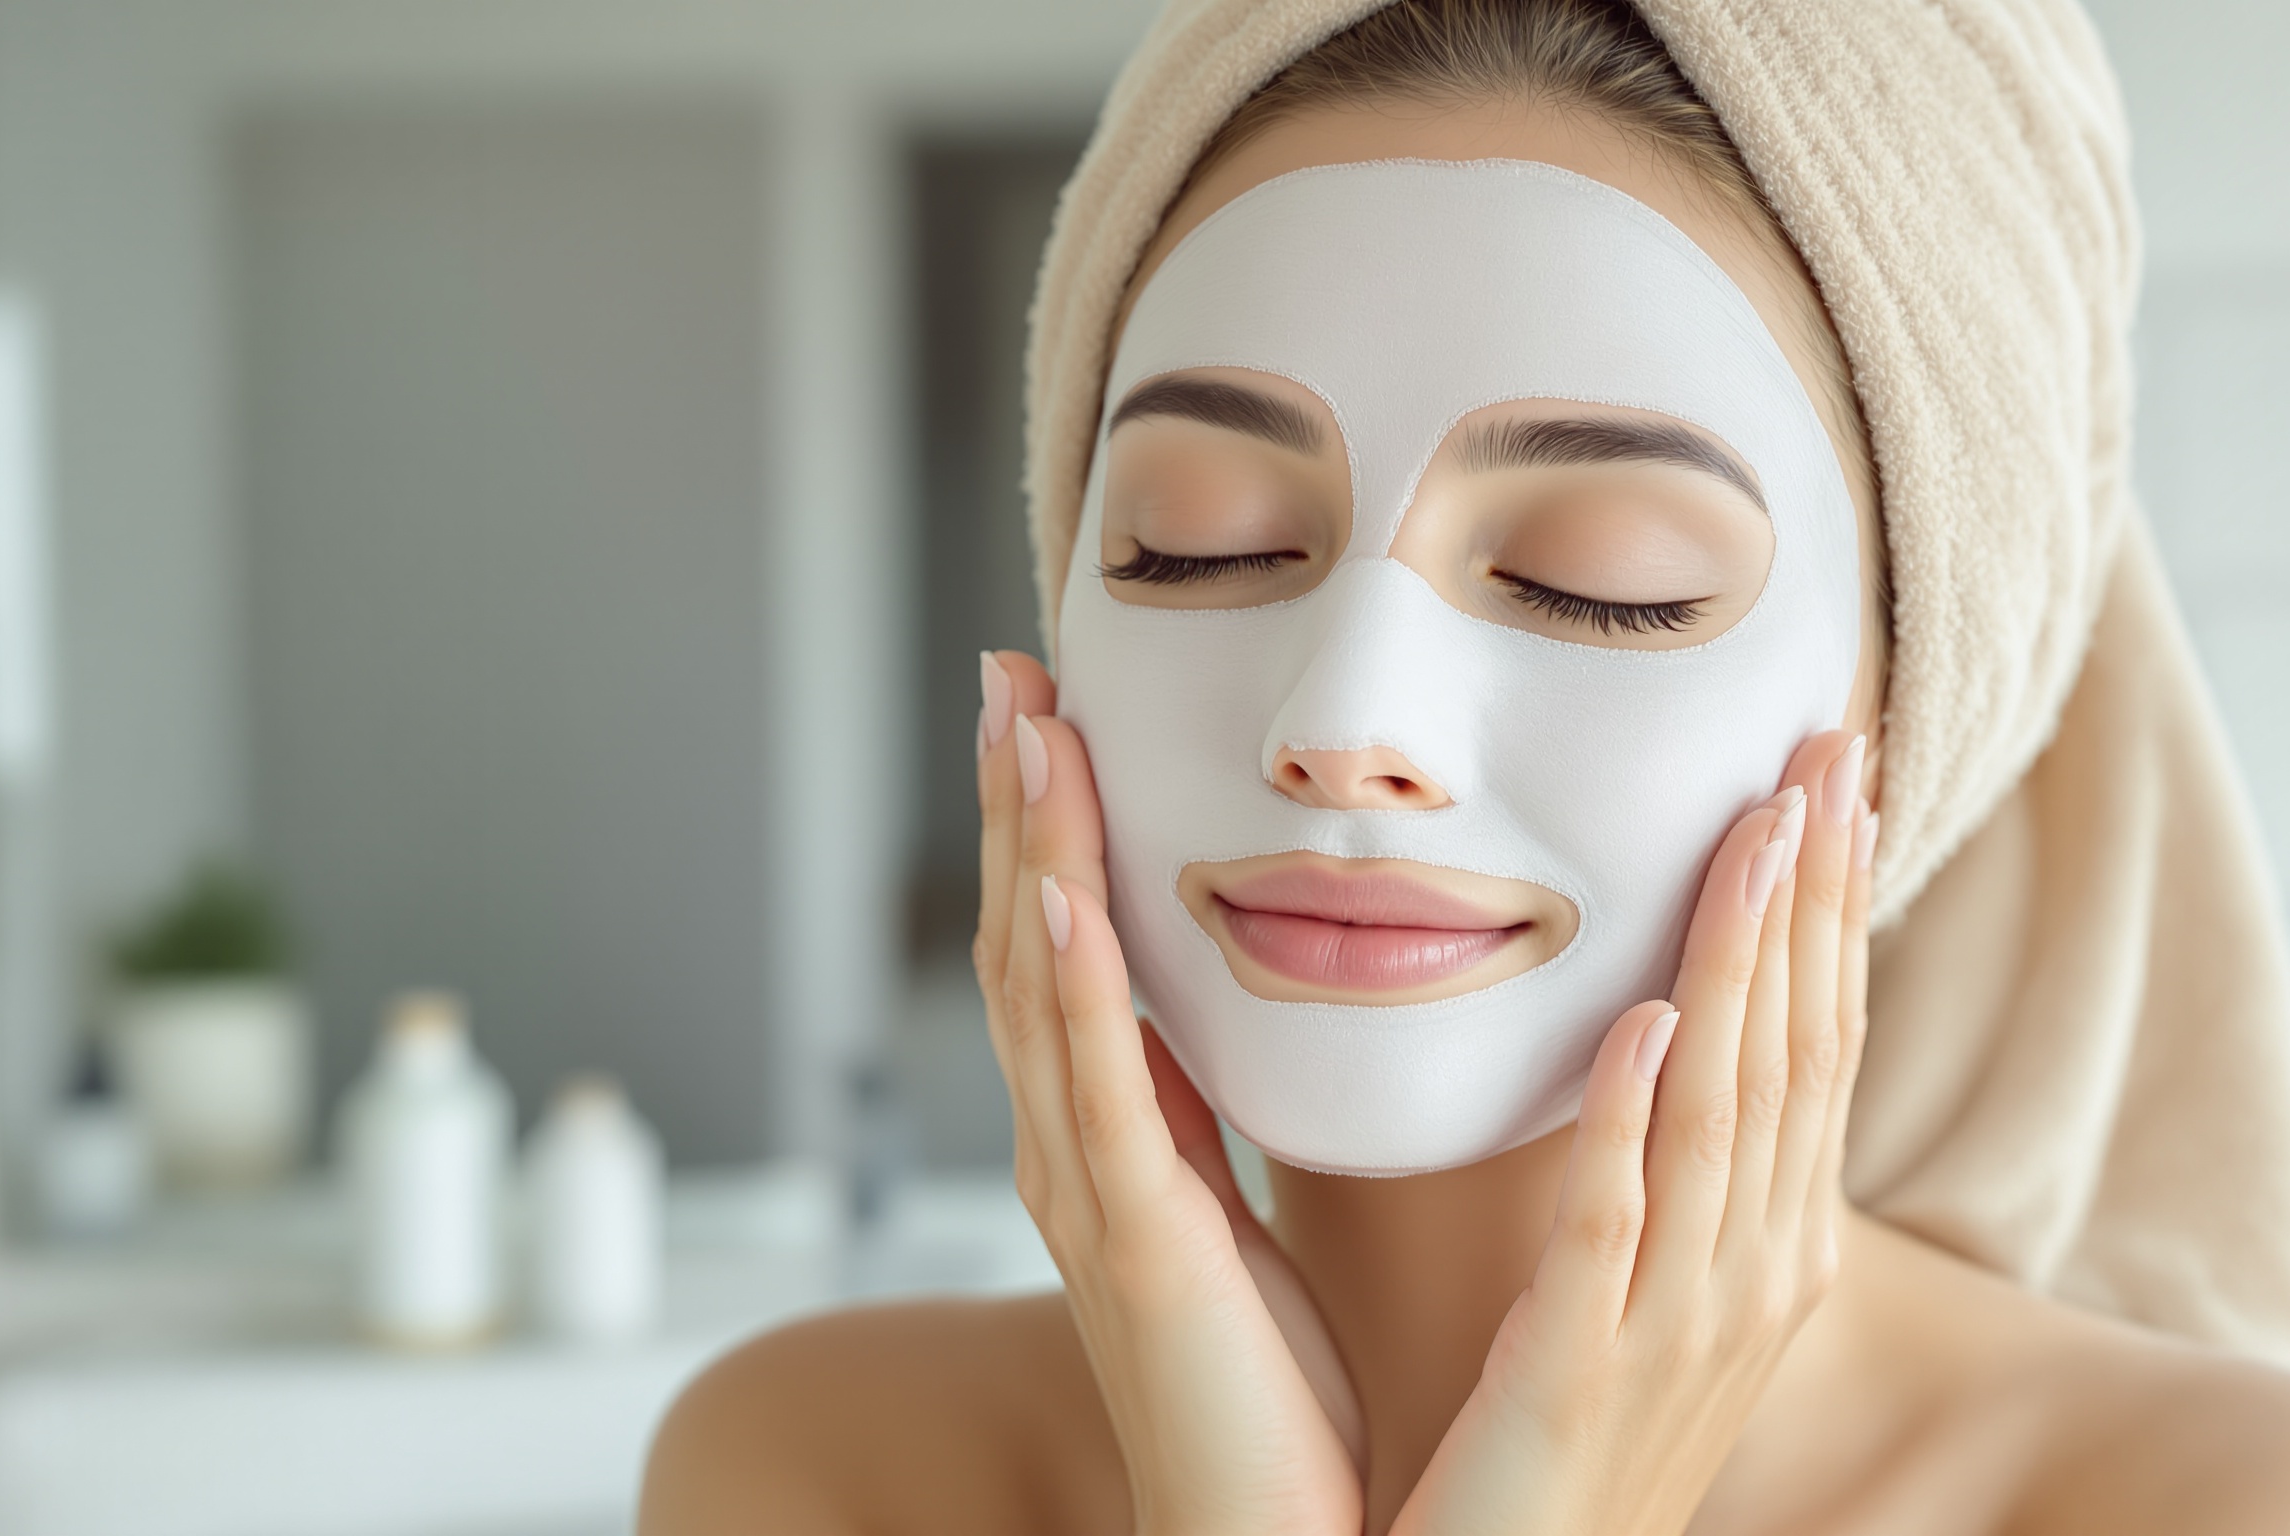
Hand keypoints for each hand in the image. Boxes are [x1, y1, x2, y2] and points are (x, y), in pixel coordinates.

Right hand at [974, 651, 1364, 1535]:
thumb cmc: (1271, 1399)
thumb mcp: (1241, 1220)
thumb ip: (1217, 1120)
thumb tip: (1228, 1020)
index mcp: (1109, 1144)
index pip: (1066, 953)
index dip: (1053, 830)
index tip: (1058, 713)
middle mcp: (1071, 1155)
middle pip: (1027, 945)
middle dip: (1021, 805)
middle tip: (1017, 675)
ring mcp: (1086, 1198)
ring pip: (1040, 993)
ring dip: (1032, 853)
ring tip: (1027, 728)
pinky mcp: (1133, 1248)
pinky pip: (1092, 1095)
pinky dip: (1074, 987)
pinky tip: (1065, 895)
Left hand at [1391, 730, 1876, 1535]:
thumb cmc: (1574, 1442)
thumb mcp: (1654, 1293)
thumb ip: (1677, 1175)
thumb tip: (1672, 1035)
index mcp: (1773, 1253)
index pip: (1818, 1048)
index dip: (1832, 911)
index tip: (1836, 781)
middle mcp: (1755, 1280)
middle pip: (1800, 1053)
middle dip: (1817, 896)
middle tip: (1826, 747)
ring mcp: (1681, 1329)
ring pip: (1728, 1113)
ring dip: (1744, 966)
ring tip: (1754, 832)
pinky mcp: (1580, 1372)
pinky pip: (1614, 1226)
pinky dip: (1635, 1119)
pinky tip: (1642, 1022)